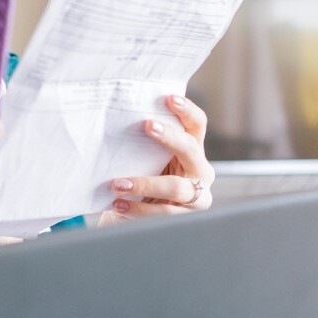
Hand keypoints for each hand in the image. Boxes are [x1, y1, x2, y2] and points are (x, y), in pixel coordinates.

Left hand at [104, 95, 214, 222]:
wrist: (141, 216)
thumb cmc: (144, 178)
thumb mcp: (147, 159)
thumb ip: (144, 144)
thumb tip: (118, 119)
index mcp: (193, 149)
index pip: (197, 124)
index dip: (187, 110)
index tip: (169, 98)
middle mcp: (200, 170)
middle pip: (190, 149)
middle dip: (170, 136)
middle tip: (146, 125)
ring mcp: (198, 196)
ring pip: (177, 187)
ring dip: (145, 184)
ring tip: (118, 184)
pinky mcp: (186, 218)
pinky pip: (164, 213)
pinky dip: (139, 209)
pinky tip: (119, 204)